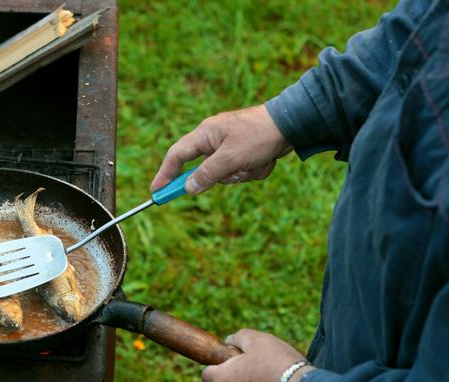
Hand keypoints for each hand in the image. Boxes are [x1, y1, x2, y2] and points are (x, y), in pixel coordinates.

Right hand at [150, 105, 291, 194]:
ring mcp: (229, 146)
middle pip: (204, 170)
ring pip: (225, 174)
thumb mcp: (231, 158)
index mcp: (205, 134)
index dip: (165, 174)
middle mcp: (214, 139)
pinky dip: (253, 171)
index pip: (176, 156)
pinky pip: (240, 171)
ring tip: (258, 162)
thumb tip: (188, 188)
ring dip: (242, 174)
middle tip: (237, 171)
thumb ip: (207, 174)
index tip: (156, 191)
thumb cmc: (259, 136)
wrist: (292, 124)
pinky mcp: (243, 152)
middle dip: (223, 176)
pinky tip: (265, 160)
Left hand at [201, 329, 312, 381]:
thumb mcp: (258, 339)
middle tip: (258, 366)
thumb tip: (230, 340)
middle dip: (238, 376)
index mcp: (223, 381)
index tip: (232, 359)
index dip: (217, 365)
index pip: (206, 374)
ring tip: (273, 378)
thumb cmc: (278, 364)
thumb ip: (239, 337)